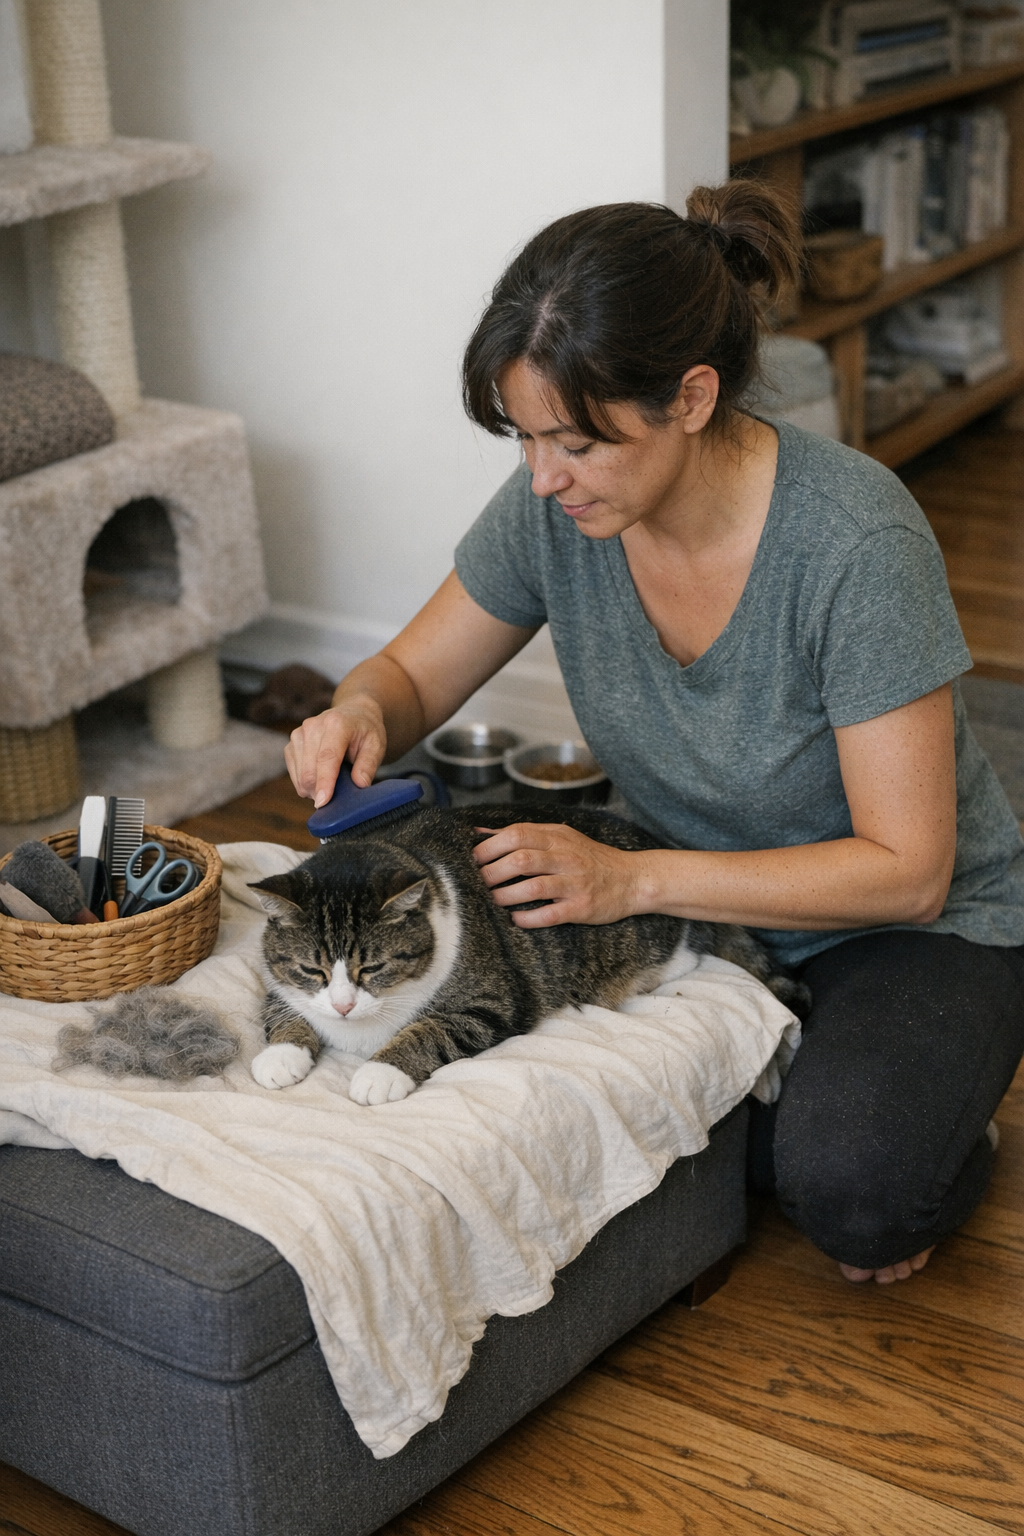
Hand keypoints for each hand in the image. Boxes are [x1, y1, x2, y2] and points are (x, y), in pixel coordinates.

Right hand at [284, 696, 386, 807]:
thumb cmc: (366, 732)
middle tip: (340, 795)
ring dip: (314, 788)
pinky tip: (321, 776)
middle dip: (321, 790)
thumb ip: (368, 765)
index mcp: (336, 724)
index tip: (322, 802)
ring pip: (300, 776)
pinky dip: (306, 783)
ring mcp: (298, 734)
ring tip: (333, 781)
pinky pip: (294, 774)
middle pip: (309, 770)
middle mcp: (313, 726)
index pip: (327, 757)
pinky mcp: (291, 744)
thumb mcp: (376, 746)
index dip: (324, 782)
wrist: (354, 714)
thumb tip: (360, 784)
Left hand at [472, 821, 644, 926]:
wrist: (632, 879)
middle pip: (521, 859)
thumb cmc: (590, 858)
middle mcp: (565, 857)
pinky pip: (550, 914)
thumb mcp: (560, 837)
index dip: (490, 846)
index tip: (472, 859)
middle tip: (477, 882)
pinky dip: (528, 918)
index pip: (517, 834)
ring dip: (505, 895)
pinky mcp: (581, 907)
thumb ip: (523, 834)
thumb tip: (480, 833)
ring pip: (533, 887)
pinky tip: (515, 918)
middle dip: (492, 872)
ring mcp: (574, 883)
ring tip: (491, 901)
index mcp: (557, 837)